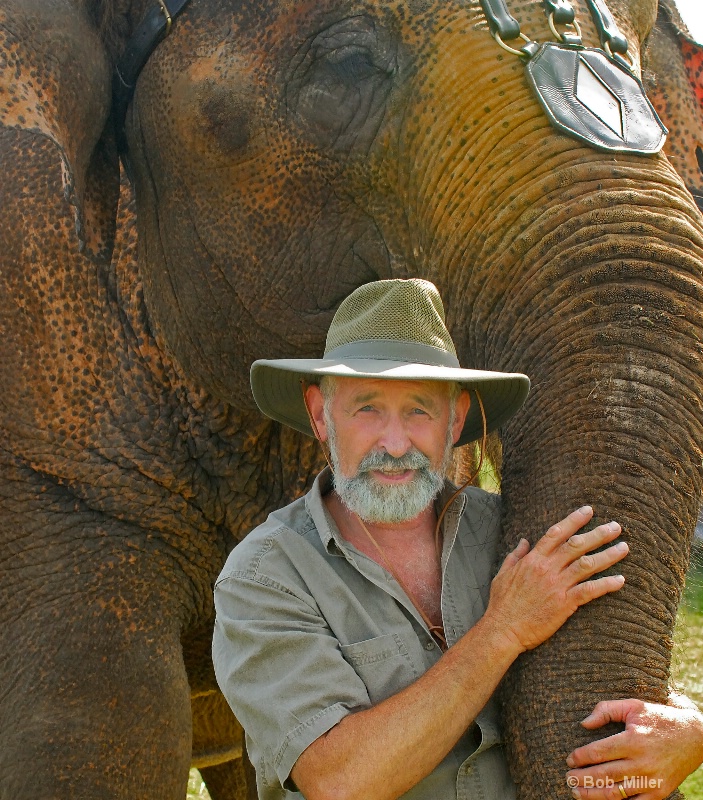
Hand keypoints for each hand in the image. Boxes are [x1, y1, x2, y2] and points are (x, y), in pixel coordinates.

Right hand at [486, 506, 626, 651]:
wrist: (504, 628)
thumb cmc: (502, 603)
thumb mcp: (503, 573)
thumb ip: (515, 555)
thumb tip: (524, 541)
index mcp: (533, 559)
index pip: (556, 533)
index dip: (573, 520)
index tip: (588, 511)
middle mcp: (547, 568)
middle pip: (577, 545)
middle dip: (598, 534)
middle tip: (616, 527)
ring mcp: (557, 585)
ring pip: (587, 565)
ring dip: (608, 555)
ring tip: (624, 548)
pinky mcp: (564, 603)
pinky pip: (590, 591)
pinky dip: (606, 584)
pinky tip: (620, 580)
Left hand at [566, 697, 702, 799]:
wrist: (694, 737)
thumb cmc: (658, 718)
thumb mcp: (632, 706)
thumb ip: (606, 710)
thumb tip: (584, 724)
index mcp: (633, 740)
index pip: (599, 752)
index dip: (581, 758)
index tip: (569, 760)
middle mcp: (642, 762)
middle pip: (604, 775)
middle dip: (583, 779)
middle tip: (568, 779)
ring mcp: (652, 780)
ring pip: (617, 792)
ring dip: (594, 794)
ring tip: (578, 793)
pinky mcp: (660, 791)